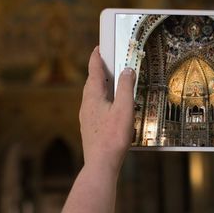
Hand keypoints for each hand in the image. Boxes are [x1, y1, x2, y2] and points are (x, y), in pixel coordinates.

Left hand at [80, 47, 134, 172]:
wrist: (101, 164)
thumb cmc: (112, 137)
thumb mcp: (124, 108)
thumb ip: (126, 87)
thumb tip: (127, 71)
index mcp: (93, 96)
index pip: (93, 70)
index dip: (97, 57)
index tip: (99, 48)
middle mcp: (86, 105)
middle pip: (92, 83)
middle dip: (101, 72)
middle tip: (110, 63)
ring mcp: (87, 118)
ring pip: (94, 96)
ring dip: (103, 87)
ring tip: (114, 85)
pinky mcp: (90, 128)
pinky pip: (96, 108)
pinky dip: (104, 101)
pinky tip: (113, 109)